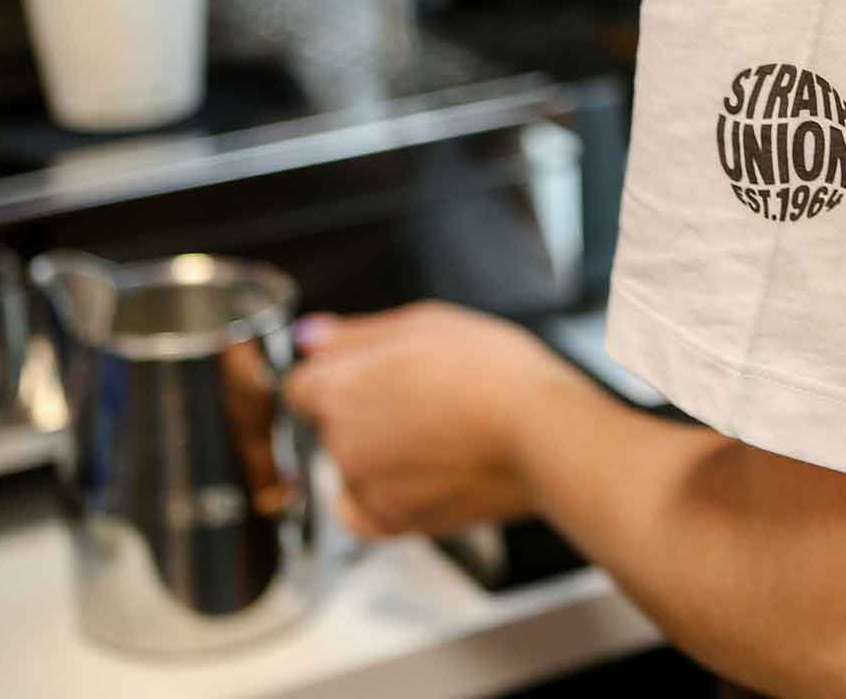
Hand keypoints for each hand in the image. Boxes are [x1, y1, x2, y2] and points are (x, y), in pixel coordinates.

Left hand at [283, 301, 603, 538]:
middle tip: (422, 401)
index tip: (372, 376)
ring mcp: (364, 487)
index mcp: (340, 386)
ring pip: (351, 466)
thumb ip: (356, 334)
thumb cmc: (495, 373)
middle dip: (364, 412)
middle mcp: (341, 441)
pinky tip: (415, 478)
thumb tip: (310, 338)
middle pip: (331, 425)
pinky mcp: (393, 522)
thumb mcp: (425, 323)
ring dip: (378, 454)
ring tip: (437, 437)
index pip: (302, 385)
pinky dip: (378, 500)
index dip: (339, 376)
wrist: (542, 435)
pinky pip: (361, 514)